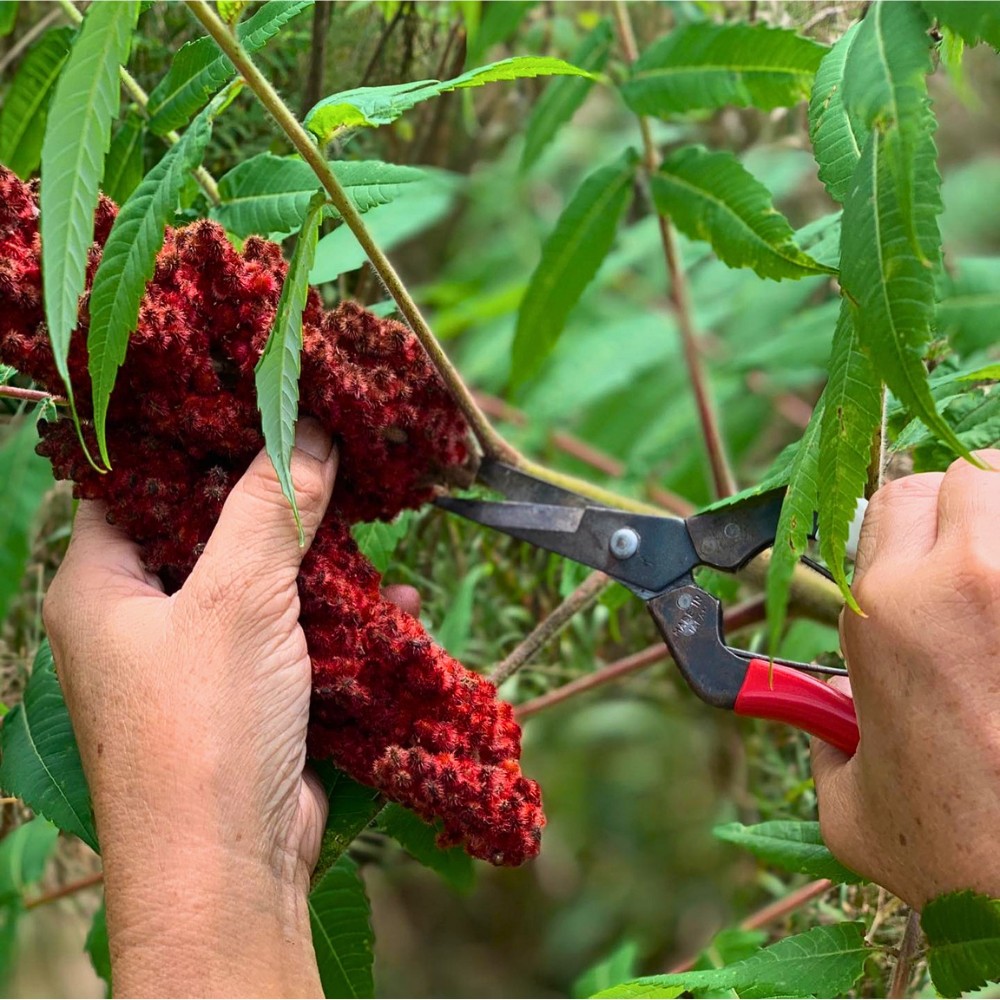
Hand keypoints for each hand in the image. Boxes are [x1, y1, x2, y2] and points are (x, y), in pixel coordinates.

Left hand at [44, 419, 415, 996]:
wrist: (230, 868)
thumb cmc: (205, 723)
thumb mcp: (237, 595)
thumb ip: (271, 504)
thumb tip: (309, 428)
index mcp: (101, 583)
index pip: (133, 480)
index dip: (190, 436)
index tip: (255, 396)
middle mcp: (140, 616)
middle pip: (207, 526)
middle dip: (274, 496)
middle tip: (330, 449)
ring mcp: (197, 657)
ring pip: (260, 579)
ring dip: (318, 558)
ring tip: (371, 517)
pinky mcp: (248, 692)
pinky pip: (293, 631)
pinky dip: (339, 615)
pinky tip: (394, 600)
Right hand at [812, 450, 999, 907]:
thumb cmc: (955, 856)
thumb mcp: (851, 797)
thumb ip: (827, 737)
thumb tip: (831, 718)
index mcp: (886, 610)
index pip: (892, 496)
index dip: (903, 523)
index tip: (916, 557)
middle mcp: (967, 579)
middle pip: (971, 474)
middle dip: (967, 509)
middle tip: (972, 566)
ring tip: (998, 588)